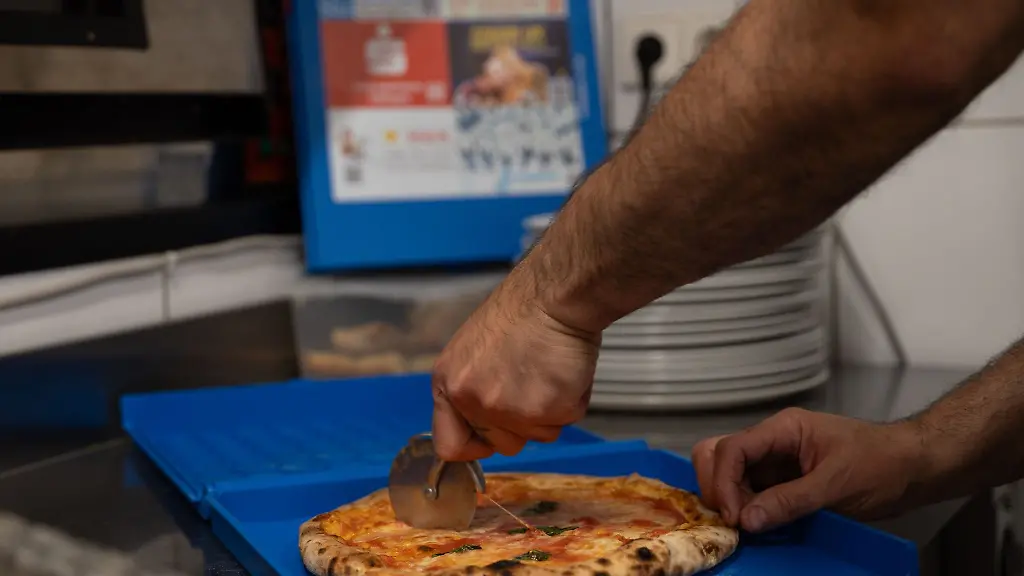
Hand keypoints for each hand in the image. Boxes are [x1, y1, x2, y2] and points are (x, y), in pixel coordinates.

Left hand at [430, 285, 600, 460]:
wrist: (552, 297)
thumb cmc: (521, 315)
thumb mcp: (474, 352)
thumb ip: (471, 390)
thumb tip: (480, 424)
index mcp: (448, 384)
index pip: (450, 446)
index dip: (476, 445)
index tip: (491, 438)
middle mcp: (471, 401)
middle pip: (501, 445)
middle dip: (520, 425)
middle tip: (531, 384)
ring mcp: (506, 409)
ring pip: (537, 436)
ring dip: (548, 411)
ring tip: (547, 371)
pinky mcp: (543, 412)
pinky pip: (563, 422)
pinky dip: (571, 400)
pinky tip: (564, 371)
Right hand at [692, 408, 925, 532]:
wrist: (915, 467)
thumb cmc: (882, 464)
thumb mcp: (837, 484)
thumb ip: (790, 500)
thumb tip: (747, 520)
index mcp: (783, 429)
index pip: (732, 448)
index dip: (724, 482)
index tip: (734, 517)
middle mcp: (773, 442)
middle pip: (720, 456)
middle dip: (719, 488)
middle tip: (734, 522)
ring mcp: (777, 462)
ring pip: (731, 476)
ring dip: (731, 501)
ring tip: (747, 528)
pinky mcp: (784, 482)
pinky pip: (752, 493)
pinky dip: (748, 510)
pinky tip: (758, 528)